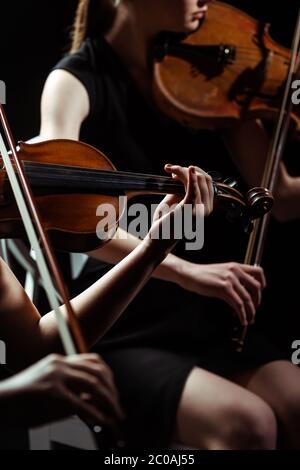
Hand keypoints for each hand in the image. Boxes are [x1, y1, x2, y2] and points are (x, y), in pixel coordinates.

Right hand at [0, 354, 123, 430]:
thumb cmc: (21, 400)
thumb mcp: (49, 390)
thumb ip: (71, 391)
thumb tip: (95, 402)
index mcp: (59, 361)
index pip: (93, 361)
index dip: (109, 378)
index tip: (114, 393)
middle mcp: (59, 364)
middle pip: (97, 372)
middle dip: (112, 392)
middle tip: (118, 409)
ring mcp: (56, 377)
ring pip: (94, 384)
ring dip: (109, 402)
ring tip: (114, 416)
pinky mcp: (52, 393)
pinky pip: (81, 404)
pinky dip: (96, 414)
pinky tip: (103, 422)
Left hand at [146, 164, 213, 252]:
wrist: (158, 239)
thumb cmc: (165, 222)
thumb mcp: (174, 201)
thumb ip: (181, 189)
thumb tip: (183, 174)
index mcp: (205, 206)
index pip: (206, 182)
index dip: (193, 171)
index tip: (175, 170)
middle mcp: (206, 208)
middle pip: (204, 179)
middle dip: (187, 169)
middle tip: (170, 168)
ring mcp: (199, 209)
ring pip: (198, 181)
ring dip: (183, 171)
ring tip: (170, 169)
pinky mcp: (189, 209)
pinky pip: (193, 189)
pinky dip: (190, 177)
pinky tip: (187, 169)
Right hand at [177, 261, 265, 325]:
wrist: (190, 274)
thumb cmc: (202, 274)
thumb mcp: (221, 271)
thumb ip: (233, 277)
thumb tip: (242, 290)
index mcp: (235, 266)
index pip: (258, 271)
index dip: (262, 283)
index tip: (260, 293)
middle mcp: (235, 271)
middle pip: (256, 287)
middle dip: (257, 301)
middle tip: (254, 309)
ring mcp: (230, 279)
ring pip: (247, 298)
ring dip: (250, 311)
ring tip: (249, 318)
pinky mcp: (224, 288)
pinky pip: (238, 304)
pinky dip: (242, 314)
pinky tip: (242, 319)